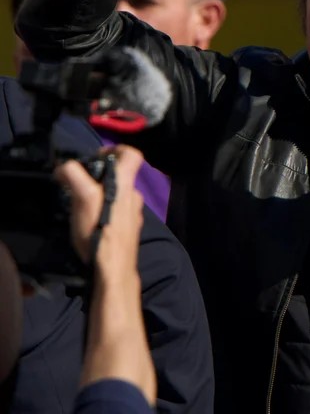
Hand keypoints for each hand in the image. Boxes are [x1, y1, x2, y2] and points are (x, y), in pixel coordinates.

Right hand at [55, 146, 144, 280]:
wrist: (113, 268)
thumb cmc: (99, 230)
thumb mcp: (83, 198)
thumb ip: (75, 177)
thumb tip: (64, 166)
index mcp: (126, 183)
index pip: (132, 154)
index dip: (116, 149)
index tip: (96, 156)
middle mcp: (135, 195)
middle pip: (121, 175)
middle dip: (100, 176)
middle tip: (80, 185)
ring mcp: (135, 213)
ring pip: (119, 195)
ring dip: (103, 195)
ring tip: (82, 206)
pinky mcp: (130, 229)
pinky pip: (119, 212)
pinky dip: (107, 212)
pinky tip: (93, 223)